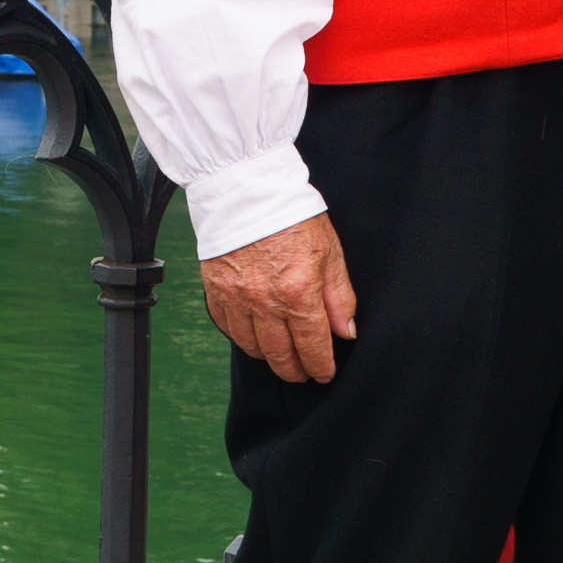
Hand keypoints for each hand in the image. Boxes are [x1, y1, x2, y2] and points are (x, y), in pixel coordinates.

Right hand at [203, 215, 358, 384]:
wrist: (247, 189)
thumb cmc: (291, 214)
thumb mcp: (329, 252)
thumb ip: (339, 297)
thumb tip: (347, 331)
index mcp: (297, 291)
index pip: (312, 346)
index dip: (320, 366)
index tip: (324, 372)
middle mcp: (265, 301)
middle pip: (281, 355)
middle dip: (295, 370)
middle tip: (303, 373)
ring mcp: (236, 299)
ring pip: (253, 348)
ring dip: (269, 358)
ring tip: (281, 357)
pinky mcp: (216, 292)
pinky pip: (228, 329)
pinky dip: (243, 338)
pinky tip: (255, 337)